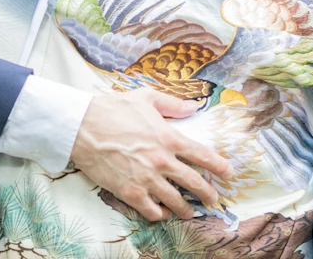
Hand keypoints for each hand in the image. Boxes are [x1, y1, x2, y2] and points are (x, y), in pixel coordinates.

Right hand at [68, 89, 232, 221]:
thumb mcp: (146, 98)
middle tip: (213, 199)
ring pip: (175, 201)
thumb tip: (192, 106)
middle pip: (194, 183)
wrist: (84, 127)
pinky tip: (162, 213)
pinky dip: (160, 214)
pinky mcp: (130, 192)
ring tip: (189, 213)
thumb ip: (172, 103)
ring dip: (185, 209)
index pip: (203, 155)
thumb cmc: (113, 109)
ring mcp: (147, 179)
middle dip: (208, 193)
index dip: (219, 166)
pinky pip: (151, 211)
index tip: (228, 173)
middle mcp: (162, 161)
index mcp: (169, 138)